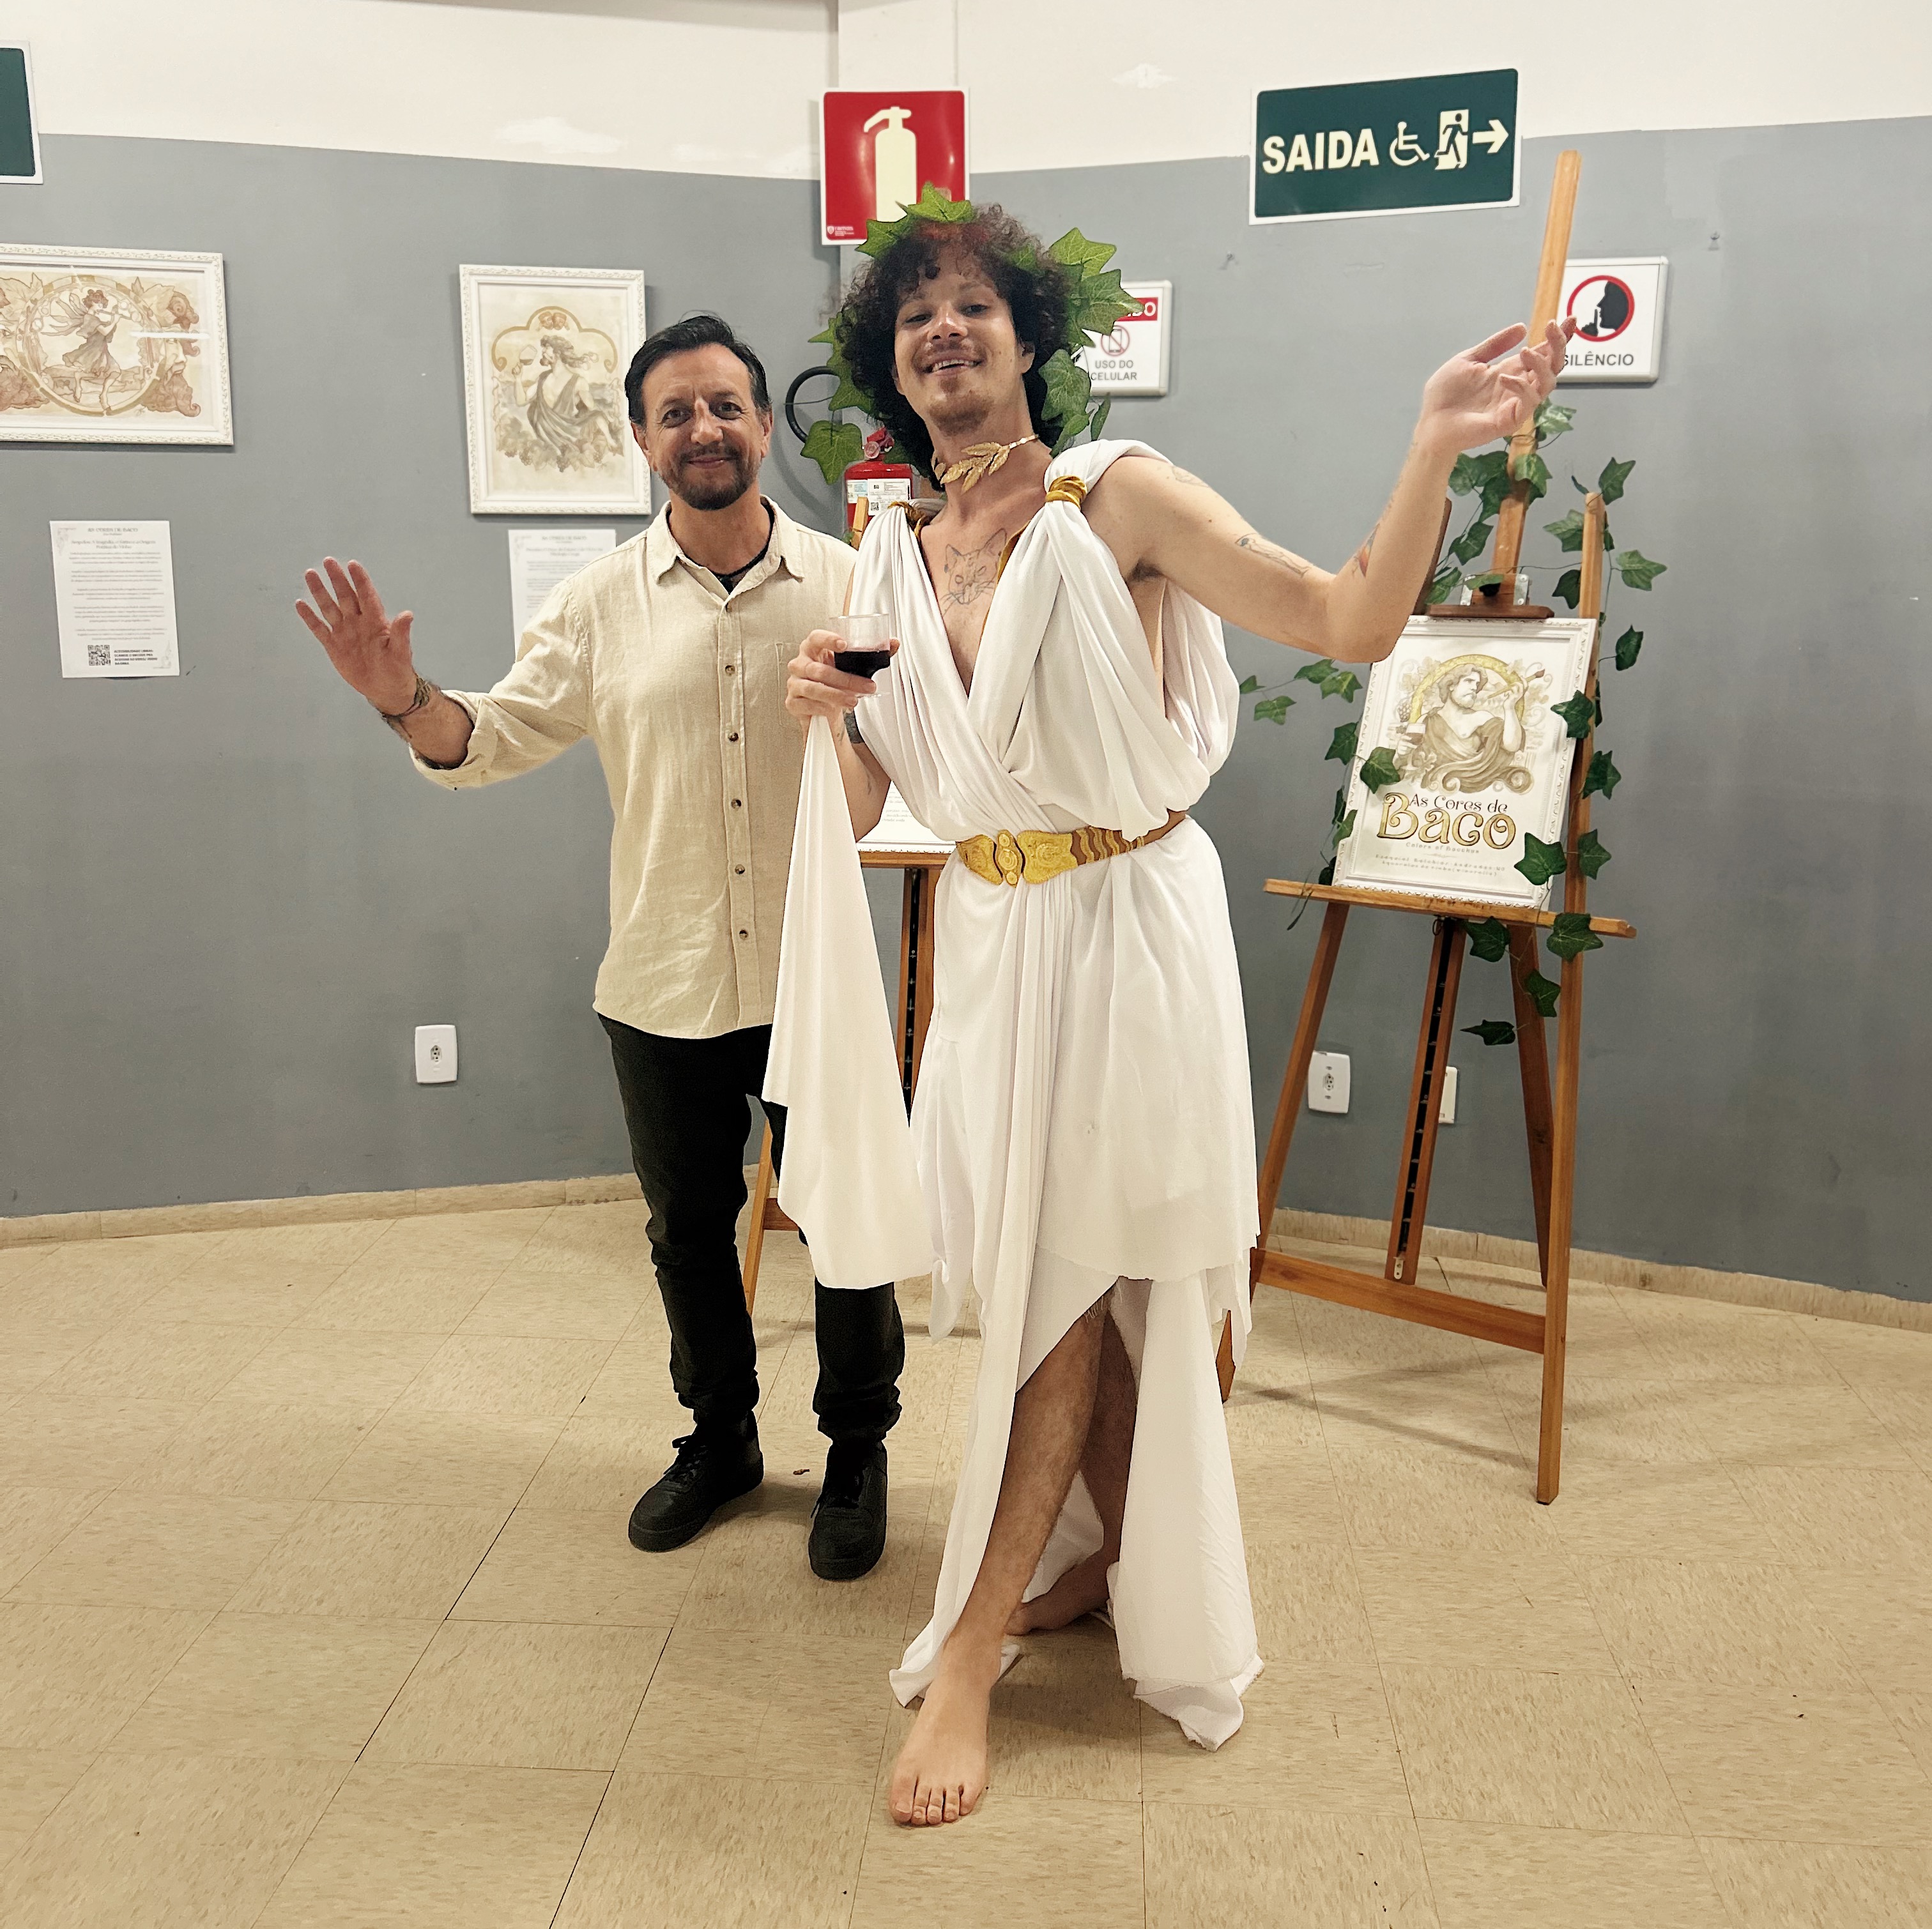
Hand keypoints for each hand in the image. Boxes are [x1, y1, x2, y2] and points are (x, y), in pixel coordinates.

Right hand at [295, 557, 416, 711]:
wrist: (385, 689)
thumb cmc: (397, 669)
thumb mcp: (401, 652)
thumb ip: (401, 633)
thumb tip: (407, 614)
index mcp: (376, 621)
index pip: (367, 596)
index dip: (360, 581)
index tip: (353, 565)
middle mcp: (358, 622)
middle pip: (346, 596)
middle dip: (338, 579)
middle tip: (329, 561)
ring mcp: (345, 632)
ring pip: (330, 608)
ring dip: (320, 592)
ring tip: (310, 574)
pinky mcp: (333, 645)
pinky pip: (319, 628)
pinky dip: (310, 618)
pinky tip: (300, 604)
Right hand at [785, 628, 897, 726]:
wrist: (822, 705)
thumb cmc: (834, 679)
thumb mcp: (851, 666)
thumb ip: (872, 654)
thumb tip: (894, 643)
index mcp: (812, 649)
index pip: (815, 638)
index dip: (828, 639)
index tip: (844, 645)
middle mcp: (800, 664)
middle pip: (819, 669)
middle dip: (846, 679)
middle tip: (867, 686)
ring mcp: (794, 683)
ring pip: (814, 688)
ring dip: (836, 695)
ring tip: (853, 701)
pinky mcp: (793, 702)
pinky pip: (806, 704)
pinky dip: (822, 708)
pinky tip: (833, 710)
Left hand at [1416, 320, 1572, 457]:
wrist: (1431, 421)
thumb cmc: (1446, 395)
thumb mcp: (1469, 359)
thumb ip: (1495, 345)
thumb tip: (1522, 327)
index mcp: (1511, 371)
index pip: (1543, 354)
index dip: (1558, 338)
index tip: (1571, 318)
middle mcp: (1517, 387)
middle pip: (1552, 367)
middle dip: (1558, 346)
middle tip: (1552, 327)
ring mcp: (1515, 404)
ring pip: (1547, 384)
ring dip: (1541, 365)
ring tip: (1525, 352)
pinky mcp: (1509, 421)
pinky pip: (1528, 403)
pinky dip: (1520, 386)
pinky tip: (1504, 377)